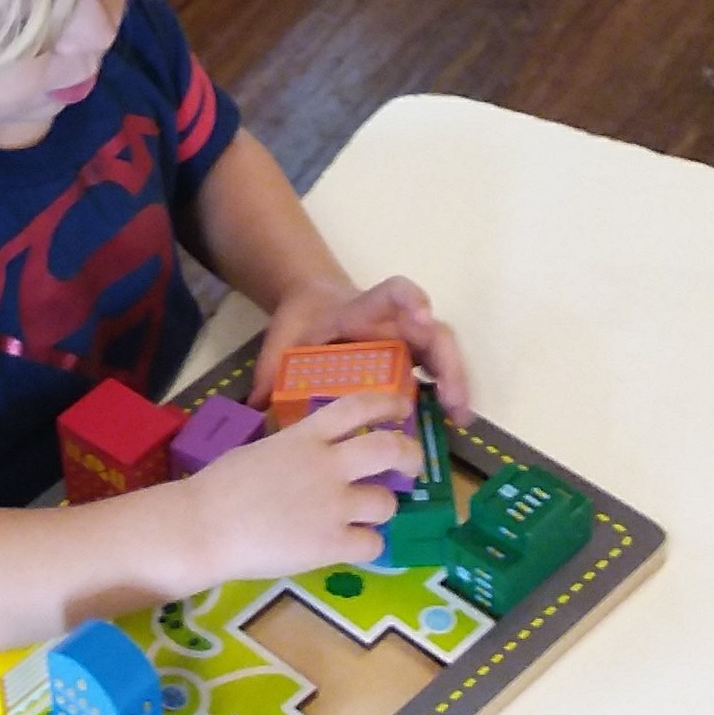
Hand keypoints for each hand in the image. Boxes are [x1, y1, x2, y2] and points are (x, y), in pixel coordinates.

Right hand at [181, 399, 422, 584]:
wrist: (203, 526)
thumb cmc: (219, 487)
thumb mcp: (261, 450)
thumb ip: (295, 448)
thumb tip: (316, 453)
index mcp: (304, 437)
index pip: (357, 406)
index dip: (388, 402)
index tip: (403, 406)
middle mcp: (327, 466)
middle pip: (389, 449)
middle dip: (411, 455)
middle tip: (412, 465)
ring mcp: (333, 506)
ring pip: (386, 503)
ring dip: (382, 509)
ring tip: (366, 515)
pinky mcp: (331, 544)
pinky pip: (372, 544)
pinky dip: (366, 545)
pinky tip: (350, 545)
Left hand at [248, 273, 471, 422]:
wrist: (314, 301)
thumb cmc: (302, 319)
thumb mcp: (281, 339)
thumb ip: (268, 370)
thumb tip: (253, 408)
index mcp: (358, 311)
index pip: (388, 294)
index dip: (408, 299)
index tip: (423, 314)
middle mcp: (391, 322)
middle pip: (430, 329)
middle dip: (446, 359)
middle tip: (452, 396)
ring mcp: (406, 337)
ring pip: (441, 351)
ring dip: (456, 381)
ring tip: (460, 417)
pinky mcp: (410, 353)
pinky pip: (436, 368)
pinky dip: (449, 391)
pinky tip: (454, 420)